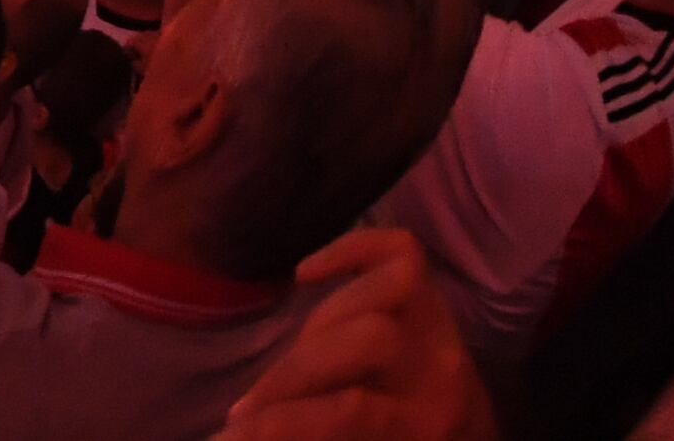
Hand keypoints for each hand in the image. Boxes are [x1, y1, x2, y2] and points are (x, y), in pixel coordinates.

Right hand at [212, 226, 494, 440]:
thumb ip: (316, 429)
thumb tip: (231, 429)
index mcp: (426, 424)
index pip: (348, 410)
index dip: (282, 421)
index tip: (231, 433)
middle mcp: (442, 372)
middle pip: (362, 341)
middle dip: (292, 371)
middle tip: (251, 403)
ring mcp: (442, 331)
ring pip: (373, 296)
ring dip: (318, 322)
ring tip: (291, 356)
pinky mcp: (434, 303)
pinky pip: (398, 252)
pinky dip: (348, 251)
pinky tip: (306, 275)